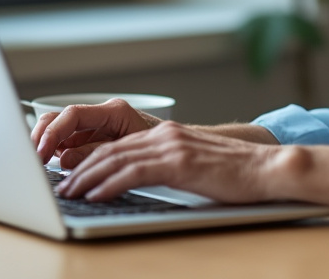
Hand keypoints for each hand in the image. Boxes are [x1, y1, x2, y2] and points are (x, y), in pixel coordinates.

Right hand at [30, 98, 161, 166]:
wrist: (179, 152)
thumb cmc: (162, 150)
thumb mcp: (130, 152)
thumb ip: (96, 153)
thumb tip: (65, 159)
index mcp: (114, 111)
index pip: (73, 115)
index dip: (54, 133)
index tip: (41, 152)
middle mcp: (102, 116)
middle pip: (60, 118)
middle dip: (42, 137)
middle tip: (32, 159)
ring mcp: (96, 127)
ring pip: (60, 129)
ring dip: (46, 145)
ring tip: (38, 163)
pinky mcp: (92, 139)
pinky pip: (67, 142)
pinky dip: (56, 152)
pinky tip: (51, 165)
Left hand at [55, 121, 289, 203]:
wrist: (266, 169)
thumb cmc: (235, 174)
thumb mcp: (193, 165)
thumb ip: (166, 167)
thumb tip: (137, 182)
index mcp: (167, 134)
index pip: (117, 145)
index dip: (90, 160)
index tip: (72, 176)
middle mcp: (165, 135)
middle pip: (110, 150)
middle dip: (81, 168)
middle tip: (61, 187)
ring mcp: (171, 146)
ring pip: (115, 159)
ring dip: (87, 178)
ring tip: (69, 193)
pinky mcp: (178, 162)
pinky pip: (133, 172)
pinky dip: (109, 184)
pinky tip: (96, 195)